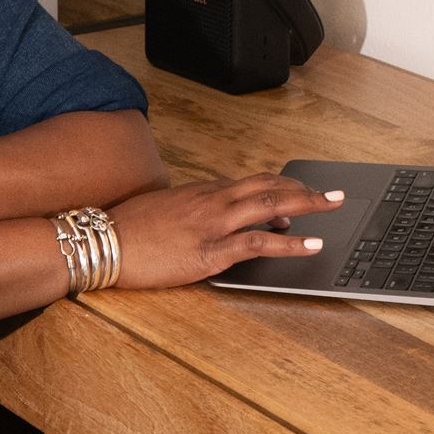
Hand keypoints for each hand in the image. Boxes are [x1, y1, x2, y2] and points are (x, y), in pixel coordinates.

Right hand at [108, 173, 342, 290]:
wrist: (100, 241)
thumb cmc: (124, 229)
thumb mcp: (160, 209)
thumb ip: (188, 210)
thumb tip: (203, 218)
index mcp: (200, 191)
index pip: (250, 183)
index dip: (280, 187)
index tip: (298, 192)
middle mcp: (212, 200)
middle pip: (268, 186)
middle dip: (304, 189)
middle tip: (331, 193)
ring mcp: (213, 223)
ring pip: (270, 206)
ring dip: (308, 205)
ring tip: (333, 206)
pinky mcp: (210, 250)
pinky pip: (259, 244)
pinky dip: (291, 244)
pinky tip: (312, 244)